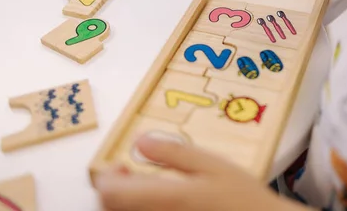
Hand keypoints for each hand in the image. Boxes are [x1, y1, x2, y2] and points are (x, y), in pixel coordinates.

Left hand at [96, 135, 306, 210]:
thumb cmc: (242, 196)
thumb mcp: (212, 165)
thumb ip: (174, 153)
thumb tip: (139, 141)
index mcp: (170, 198)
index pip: (112, 195)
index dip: (105, 179)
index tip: (117, 166)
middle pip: (111, 209)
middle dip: (111, 191)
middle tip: (126, 173)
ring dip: (123, 202)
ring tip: (142, 187)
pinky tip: (157, 203)